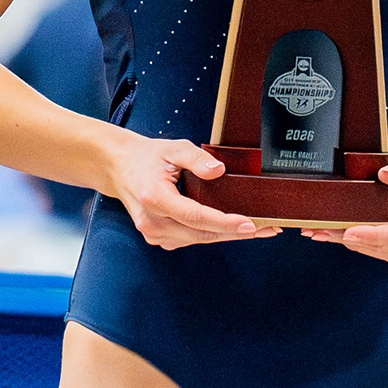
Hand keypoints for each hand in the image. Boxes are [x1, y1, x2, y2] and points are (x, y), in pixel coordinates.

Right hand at [109, 132, 279, 249]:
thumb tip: (219, 171)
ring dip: (227, 235)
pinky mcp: (157, 238)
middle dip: (236, 232)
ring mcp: (153, 233)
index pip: (195, 216)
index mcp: (154, 197)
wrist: (120, 168)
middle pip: (202, 233)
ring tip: (257, 229)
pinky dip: (212, 234)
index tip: (250, 224)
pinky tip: (230, 228)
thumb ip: (197, 158)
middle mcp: (152, 221)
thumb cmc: (147, 157)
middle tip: (267, 228)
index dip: (225, 222)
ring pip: (199, 239)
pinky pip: (191, 239)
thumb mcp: (173, 148)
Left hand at [303, 154, 387, 262]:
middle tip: (317, 230)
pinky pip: (375, 250)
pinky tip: (330, 235)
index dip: (372, 236)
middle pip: (382, 246)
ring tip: (316, 232)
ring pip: (375, 250)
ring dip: (346, 242)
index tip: (348, 232)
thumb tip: (384, 175)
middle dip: (348, 238)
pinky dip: (353, 242)